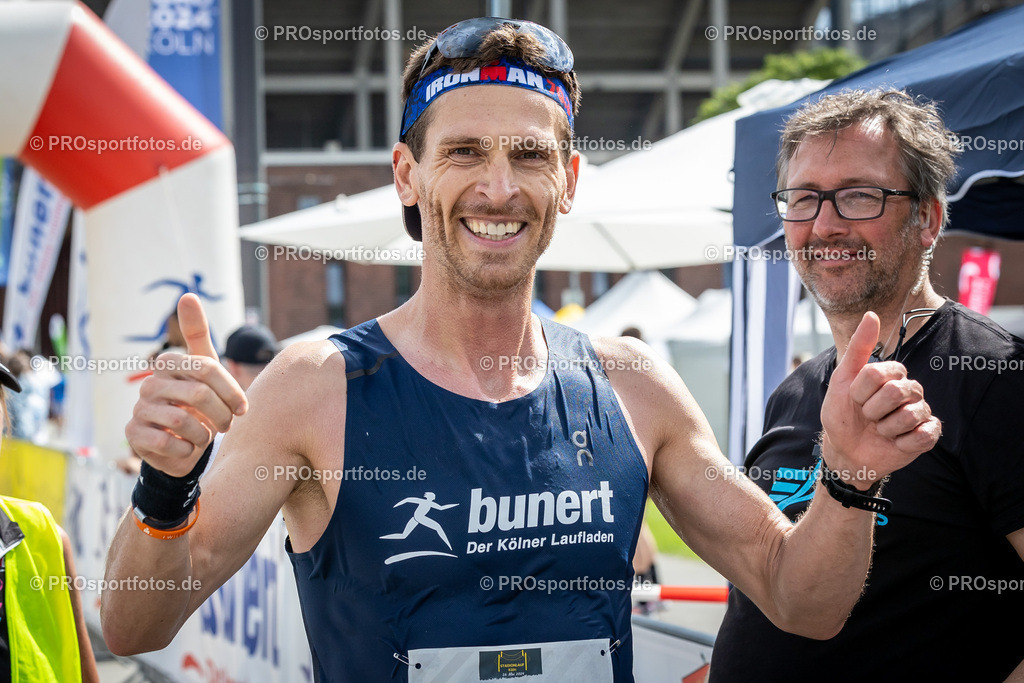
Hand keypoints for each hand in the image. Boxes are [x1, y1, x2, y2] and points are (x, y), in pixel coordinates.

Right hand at [125, 294, 247, 476]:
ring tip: (207, 437)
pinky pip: (168, 443)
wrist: (180, 445)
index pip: (208, 368)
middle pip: (199, 394)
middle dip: (222, 415)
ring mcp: (139, 409)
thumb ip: (197, 333)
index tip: (243, 408)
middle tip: (228, 425)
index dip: (231, 391)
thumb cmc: (198, 403)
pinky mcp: (133, 434)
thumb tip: (187, 295)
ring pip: (183, 420)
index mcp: (170, 364)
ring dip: (204, 435)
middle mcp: (150, 383)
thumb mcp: (205, 369)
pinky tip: (187, 449)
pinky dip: (186, 450)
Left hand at [821, 312, 940, 488]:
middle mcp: (910, 390)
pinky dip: (902, 443)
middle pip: (896, 392)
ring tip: (880, 430)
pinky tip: (895, 443)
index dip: (860, 391)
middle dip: (872, 410)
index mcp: (892, 374)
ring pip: (909, 415)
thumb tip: (872, 314)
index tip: (854, 399)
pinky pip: (923, 436)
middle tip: (867, 417)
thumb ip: (858, 347)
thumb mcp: (842, 379)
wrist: (844, 450)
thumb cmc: (842, 413)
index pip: (879, 373)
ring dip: (885, 428)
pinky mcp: (928, 435)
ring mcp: (921, 412)